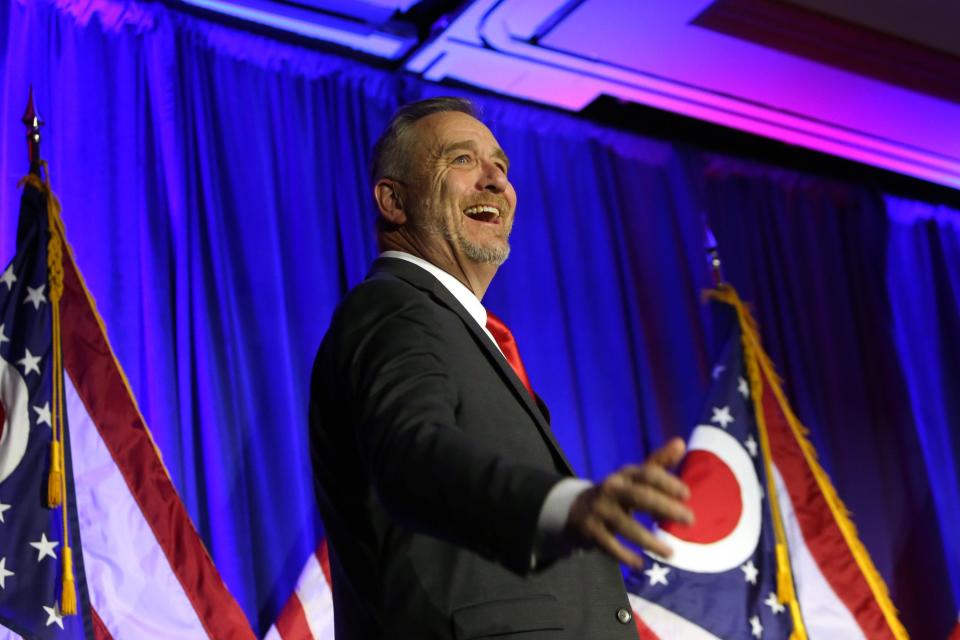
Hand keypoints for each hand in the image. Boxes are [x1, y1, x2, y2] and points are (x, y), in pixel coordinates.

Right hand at [564, 437, 692, 568]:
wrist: (574, 509)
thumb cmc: (616, 493)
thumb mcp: (634, 477)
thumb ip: (658, 462)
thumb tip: (680, 442)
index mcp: (624, 475)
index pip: (647, 474)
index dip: (667, 482)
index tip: (686, 494)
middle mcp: (611, 489)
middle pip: (639, 497)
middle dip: (665, 508)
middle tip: (690, 520)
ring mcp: (600, 510)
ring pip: (626, 526)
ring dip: (649, 541)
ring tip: (671, 553)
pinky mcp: (591, 531)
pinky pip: (609, 546)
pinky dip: (625, 556)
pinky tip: (640, 564)